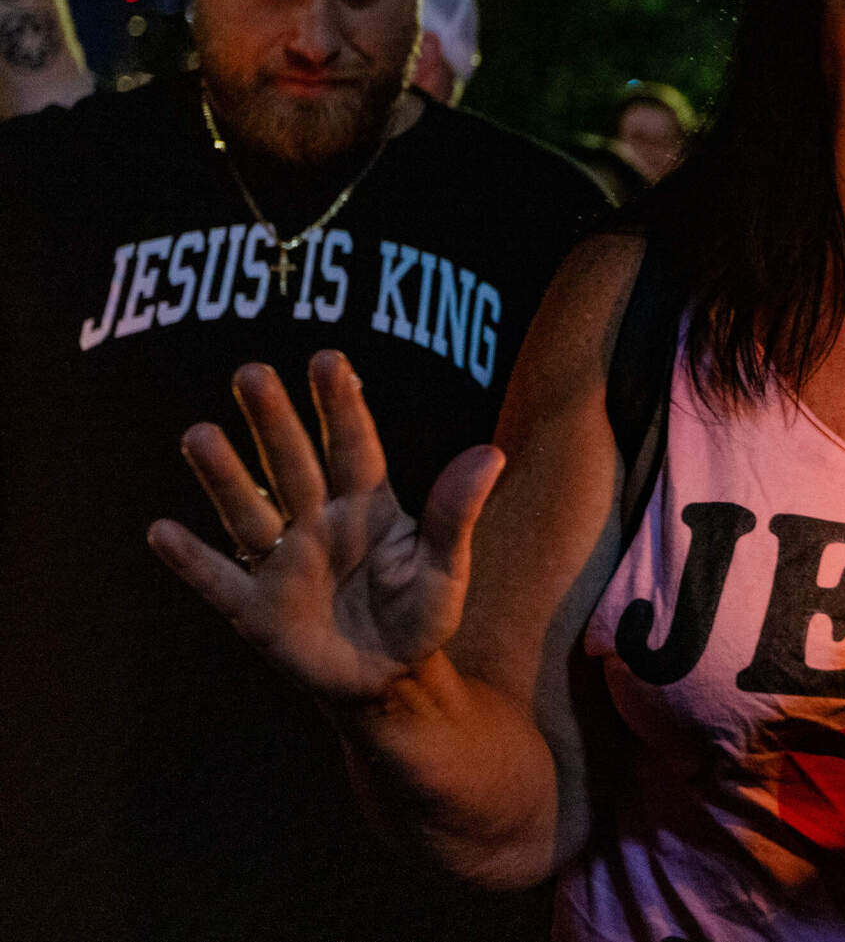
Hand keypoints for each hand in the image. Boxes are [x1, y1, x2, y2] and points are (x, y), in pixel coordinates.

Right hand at [148, 350, 502, 704]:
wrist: (388, 678)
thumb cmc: (420, 615)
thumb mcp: (446, 569)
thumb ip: (456, 514)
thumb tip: (490, 453)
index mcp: (367, 508)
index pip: (353, 447)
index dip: (340, 405)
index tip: (328, 358)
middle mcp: (318, 524)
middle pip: (293, 466)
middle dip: (273, 422)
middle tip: (250, 372)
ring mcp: (283, 564)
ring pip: (249, 513)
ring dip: (223, 478)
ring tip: (198, 435)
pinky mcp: (256, 610)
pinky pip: (219, 581)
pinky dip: (191, 560)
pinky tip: (160, 530)